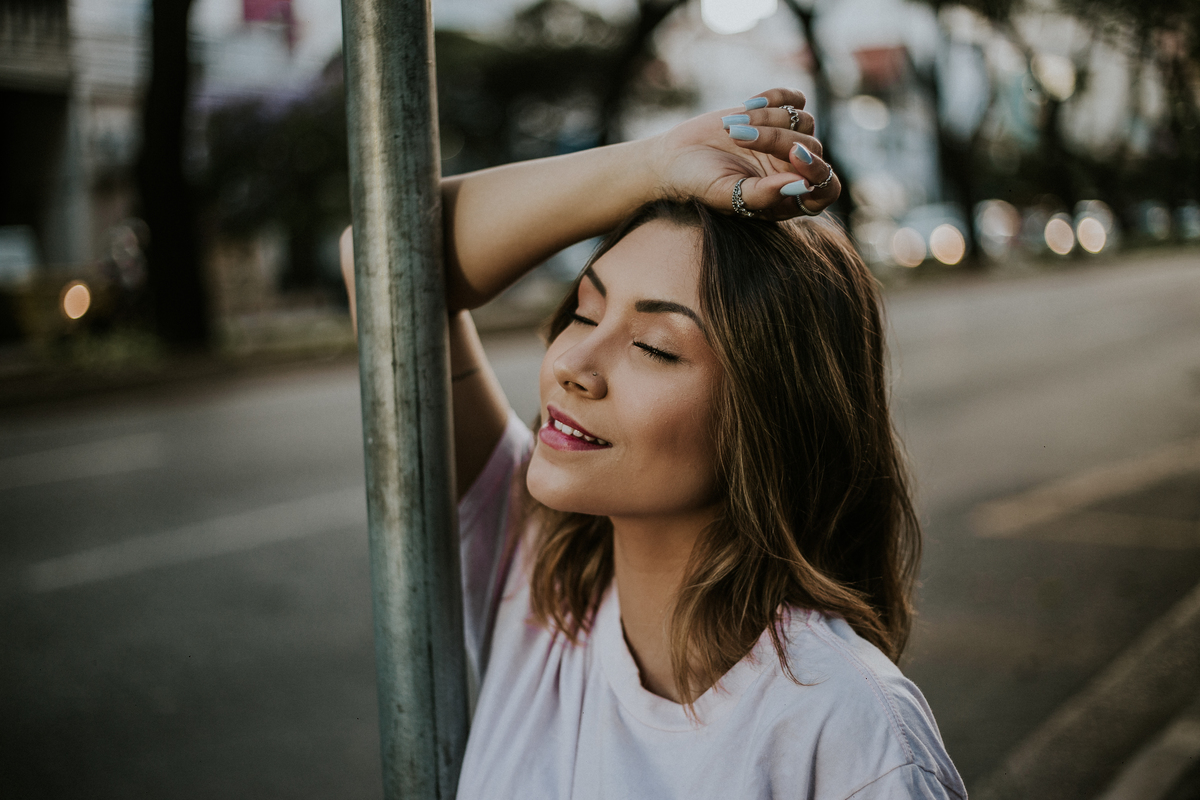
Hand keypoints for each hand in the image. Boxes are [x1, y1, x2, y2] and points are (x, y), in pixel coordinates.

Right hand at [647, 87, 839, 219]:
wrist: (675, 157)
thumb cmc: (699, 184)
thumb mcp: (727, 196)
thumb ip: (762, 196)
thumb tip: (801, 185)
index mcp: (788, 199)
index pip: (827, 190)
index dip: (819, 172)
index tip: (796, 155)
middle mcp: (794, 170)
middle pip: (812, 148)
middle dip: (775, 139)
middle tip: (738, 138)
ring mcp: (788, 142)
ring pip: (803, 121)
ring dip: (767, 119)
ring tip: (732, 128)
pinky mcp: (778, 115)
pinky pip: (795, 98)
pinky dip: (775, 97)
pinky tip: (747, 105)